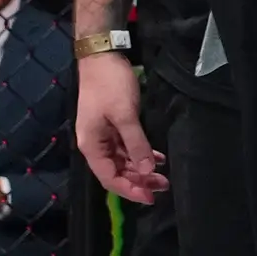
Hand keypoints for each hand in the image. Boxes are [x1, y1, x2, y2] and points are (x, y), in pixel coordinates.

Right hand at [75, 47, 166, 201]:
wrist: (102, 57)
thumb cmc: (110, 86)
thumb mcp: (125, 115)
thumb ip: (136, 144)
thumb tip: (149, 170)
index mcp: (92, 146)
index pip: (109, 178)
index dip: (129, 190)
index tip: (150, 198)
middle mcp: (96, 145)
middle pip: (117, 172)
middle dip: (139, 181)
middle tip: (164, 187)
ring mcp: (104, 135)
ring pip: (124, 161)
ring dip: (142, 168)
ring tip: (164, 176)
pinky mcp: (114, 125)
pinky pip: (127, 147)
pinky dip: (141, 153)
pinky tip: (158, 158)